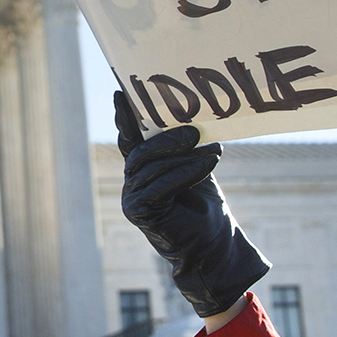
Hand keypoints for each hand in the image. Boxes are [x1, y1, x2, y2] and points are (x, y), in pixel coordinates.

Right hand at [115, 91, 270, 316]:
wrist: (214, 246)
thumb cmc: (206, 206)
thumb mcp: (196, 167)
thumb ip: (185, 146)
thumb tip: (190, 117)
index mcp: (143, 169)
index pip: (131, 138)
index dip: (125, 115)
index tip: (122, 90)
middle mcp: (132, 182)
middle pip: (141, 150)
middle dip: (168, 137)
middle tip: (196, 130)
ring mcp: (132, 198)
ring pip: (151, 166)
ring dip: (184, 156)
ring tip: (213, 150)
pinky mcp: (139, 212)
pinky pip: (159, 185)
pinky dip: (184, 173)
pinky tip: (207, 165)